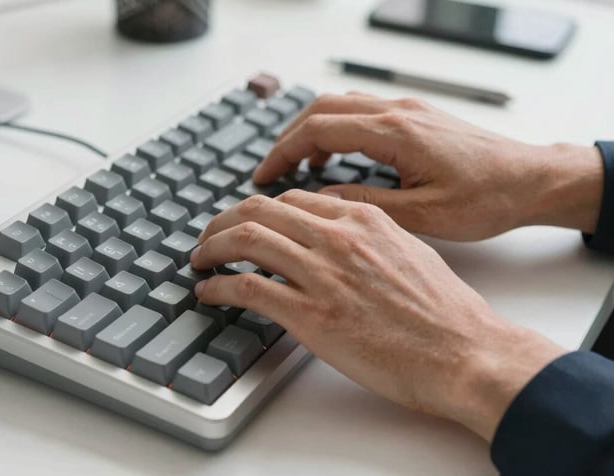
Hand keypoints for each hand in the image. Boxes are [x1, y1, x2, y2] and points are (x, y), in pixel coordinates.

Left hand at [191, 190, 564, 439]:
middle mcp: (338, 237)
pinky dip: (217, 286)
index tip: (246, 223)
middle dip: (223, 220)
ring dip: (211, 248)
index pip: (292, 200)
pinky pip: (246, 287)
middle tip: (209, 237)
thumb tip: (335, 240)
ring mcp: (322, 274)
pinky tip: (208, 292)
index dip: (260, 209)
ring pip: (246, 238)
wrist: (465, 352)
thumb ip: (367, 237)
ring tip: (199, 260)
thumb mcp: (408, 251)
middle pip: (260, 210)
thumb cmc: (444, 311)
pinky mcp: (311, 314)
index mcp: (362, 218)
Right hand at [253, 93, 602, 239]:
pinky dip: (335, 131)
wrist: (531, 179)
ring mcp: (407, 110)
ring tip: (293, 169)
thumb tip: (320, 202)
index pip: (319, 129)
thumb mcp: (423, 215)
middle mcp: (398, 113)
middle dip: (287, 139)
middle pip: (321, 108)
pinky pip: (360, 113)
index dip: (283, 152)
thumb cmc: (487, 198)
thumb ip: (366, 204)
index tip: (262, 177)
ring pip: (339, 106)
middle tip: (268, 172)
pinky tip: (332, 161)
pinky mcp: (414, 117)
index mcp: (396, 133)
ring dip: (310, 132)